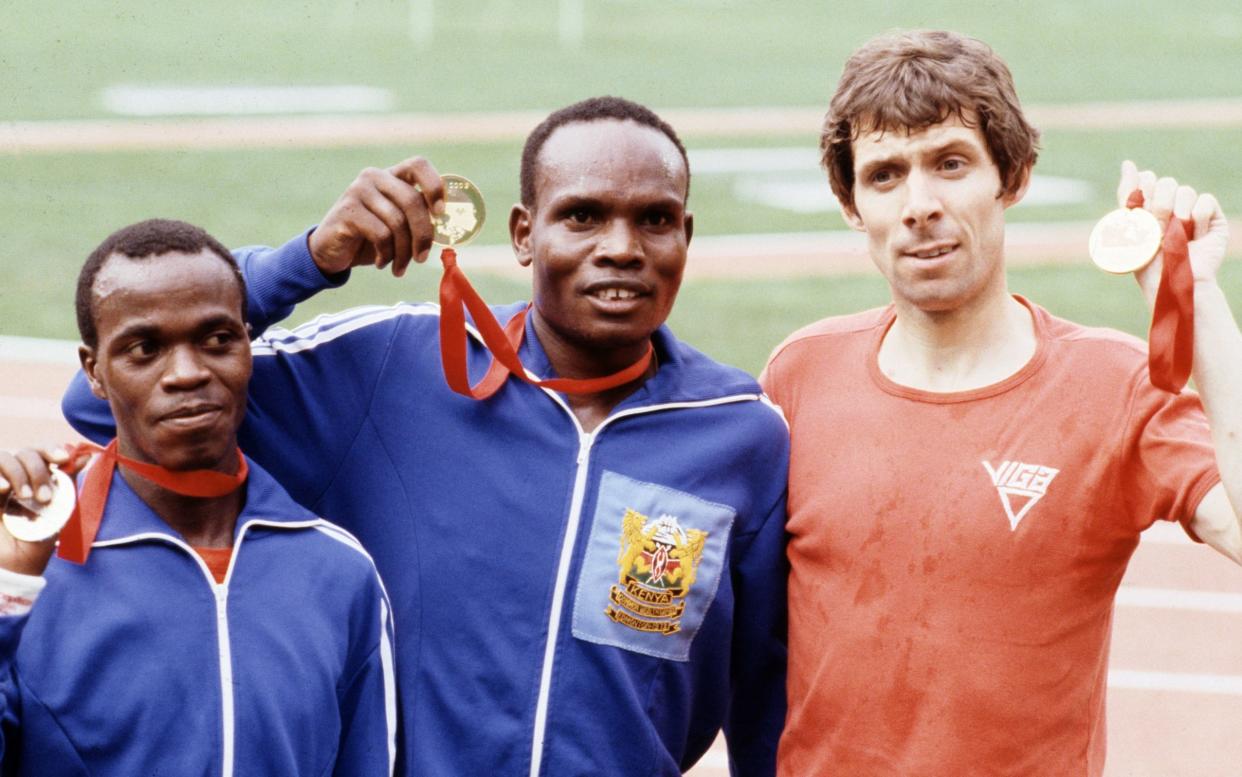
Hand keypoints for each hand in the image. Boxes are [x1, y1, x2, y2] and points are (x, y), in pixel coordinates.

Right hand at [0, 446, 72, 575]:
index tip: (63, 459)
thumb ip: (67, 483)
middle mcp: (15, 476)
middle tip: (45, 497)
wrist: (14, 567)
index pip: (40, 450)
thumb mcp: (58, 512)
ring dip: (19, 473)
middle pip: (25, 452)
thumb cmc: (38, 540)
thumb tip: (86, 454)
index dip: (50, 449)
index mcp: (35, 477)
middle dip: (38, 470)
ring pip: (4, 457)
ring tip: (26, 497)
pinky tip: (4, 489)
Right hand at [308, 157, 447, 277]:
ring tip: (399, 267)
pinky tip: (382, 262)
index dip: (434, 186)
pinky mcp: (348, 210)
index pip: (419, 165)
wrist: (331, 251)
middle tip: (422, 259)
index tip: (441, 213)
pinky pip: (381, 234)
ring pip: (397, 222)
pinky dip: (387, 254)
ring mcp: (359, 191)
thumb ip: (420, 218)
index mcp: (392, 175)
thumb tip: (452, 224)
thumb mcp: (399, 226)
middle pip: (413, 201)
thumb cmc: (371, 238)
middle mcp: (375, 177)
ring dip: (404, 252)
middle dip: (423, 234)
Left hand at [1116, 160, 1229, 304]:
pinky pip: (1205, 200)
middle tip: (1159, 229)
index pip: (1147, 179)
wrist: (1175, 283)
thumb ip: (1128, 196)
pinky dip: (1199, 217)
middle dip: (1159, 206)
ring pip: (1185, 190)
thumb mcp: (1131, 229)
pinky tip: (1195, 236)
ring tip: (1178, 237)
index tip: (1143, 210)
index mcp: (1148, 207)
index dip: (1144, 191)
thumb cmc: (1150, 264)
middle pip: (1165, 182)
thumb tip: (1127, 163)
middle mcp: (1170, 206)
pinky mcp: (1212, 218)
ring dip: (1179, 214)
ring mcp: (1192, 211)